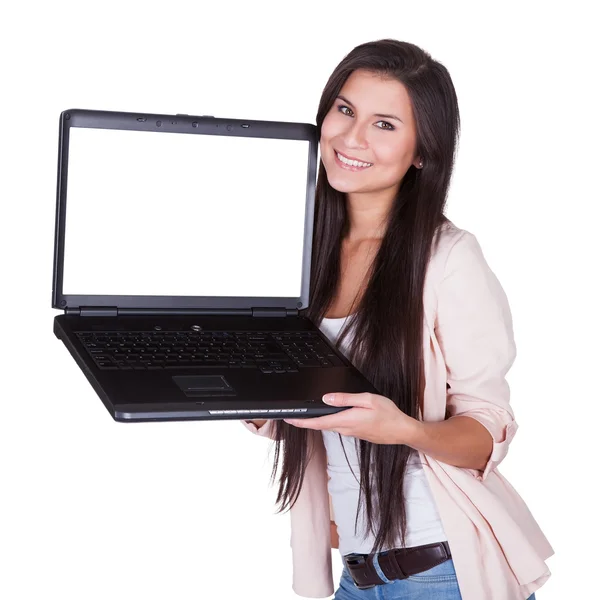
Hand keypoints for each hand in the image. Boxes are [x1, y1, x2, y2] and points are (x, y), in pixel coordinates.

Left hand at [283, 393, 418, 445]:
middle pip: (320, 425)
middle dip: (305, 421)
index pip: (318, 422)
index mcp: (346, 420)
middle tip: (292, 415)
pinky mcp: (355, 433)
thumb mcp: (367, 400)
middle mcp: (345, 429)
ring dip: (316, 421)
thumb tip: (326, 398)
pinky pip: (338, 427)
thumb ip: (346, 399)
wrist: (401, 431)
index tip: (288, 419)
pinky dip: (328, 422)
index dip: (301, 421)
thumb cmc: (388, 414)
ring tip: (306, 414)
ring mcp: (350, 433)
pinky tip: (328, 415)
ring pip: (329, 426)